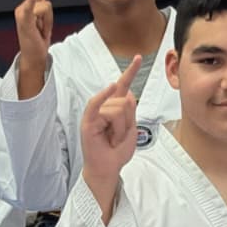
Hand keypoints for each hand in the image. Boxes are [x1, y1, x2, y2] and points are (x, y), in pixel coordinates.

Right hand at [14, 0, 55, 96]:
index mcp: (27, 7)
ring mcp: (22, 12)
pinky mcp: (24, 18)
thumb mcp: (43, 21)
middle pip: (46, 1)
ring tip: (40, 32)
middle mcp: (23, 7)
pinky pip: (32, 5)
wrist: (33, 57)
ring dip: (47, 22)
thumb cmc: (37, 41)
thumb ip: (41, 5)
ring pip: (46, 7)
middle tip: (42, 31)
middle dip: (49, 18)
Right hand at [79, 56, 141, 223]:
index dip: (130, 72)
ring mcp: (95, 114)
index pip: (123, 87)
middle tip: (119, 137)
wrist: (107, 169)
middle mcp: (104, 108)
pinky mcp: (88, 122)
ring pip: (118, 109)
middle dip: (128, 122)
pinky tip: (110, 87)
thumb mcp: (131, 130)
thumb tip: (126, 93)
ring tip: (112, 139)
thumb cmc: (116, 152)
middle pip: (125, 101)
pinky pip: (97, 104)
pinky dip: (103, 95)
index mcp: (115, 108)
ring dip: (120, 129)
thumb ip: (130, 111)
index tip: (138, 57)